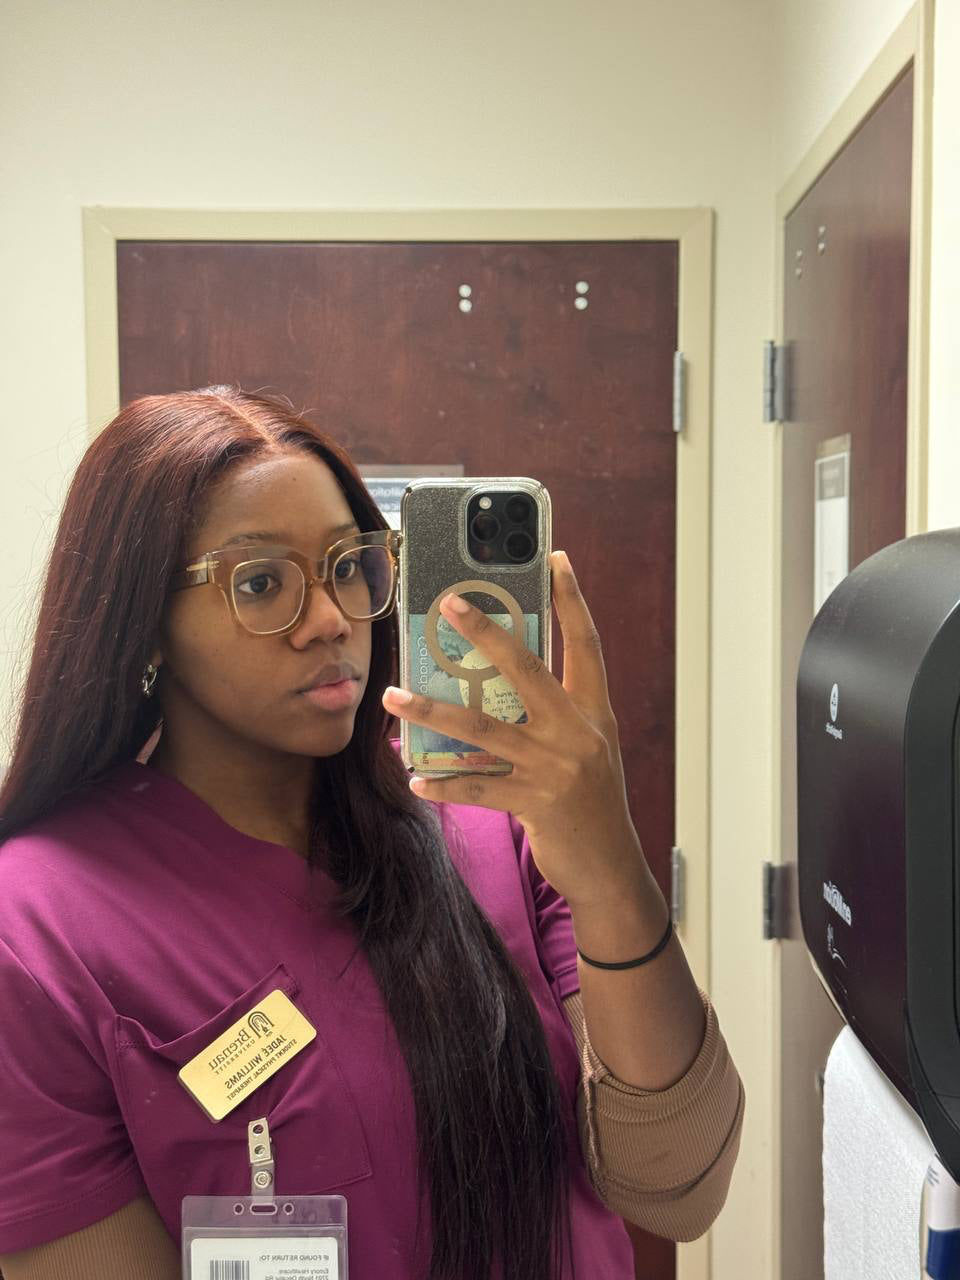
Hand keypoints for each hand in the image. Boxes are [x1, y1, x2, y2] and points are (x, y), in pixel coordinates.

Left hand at [381, 550, 646, 908]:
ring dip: (432, 710)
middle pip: (526, 669)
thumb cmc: (592, 803)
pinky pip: (476, 787)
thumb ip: (554, 714)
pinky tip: (416, 778)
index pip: (586, 644)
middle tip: (450, 604)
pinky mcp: (534, 803)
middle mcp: (577, 732)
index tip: (555, 558)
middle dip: (486, 633)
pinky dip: (443, 783)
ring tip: (393, 695)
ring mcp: (555, 768)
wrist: (611, 868)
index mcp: (594, 712)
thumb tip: (498, 681)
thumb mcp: (586, 748)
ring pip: (483, 728)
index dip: (572, 600)